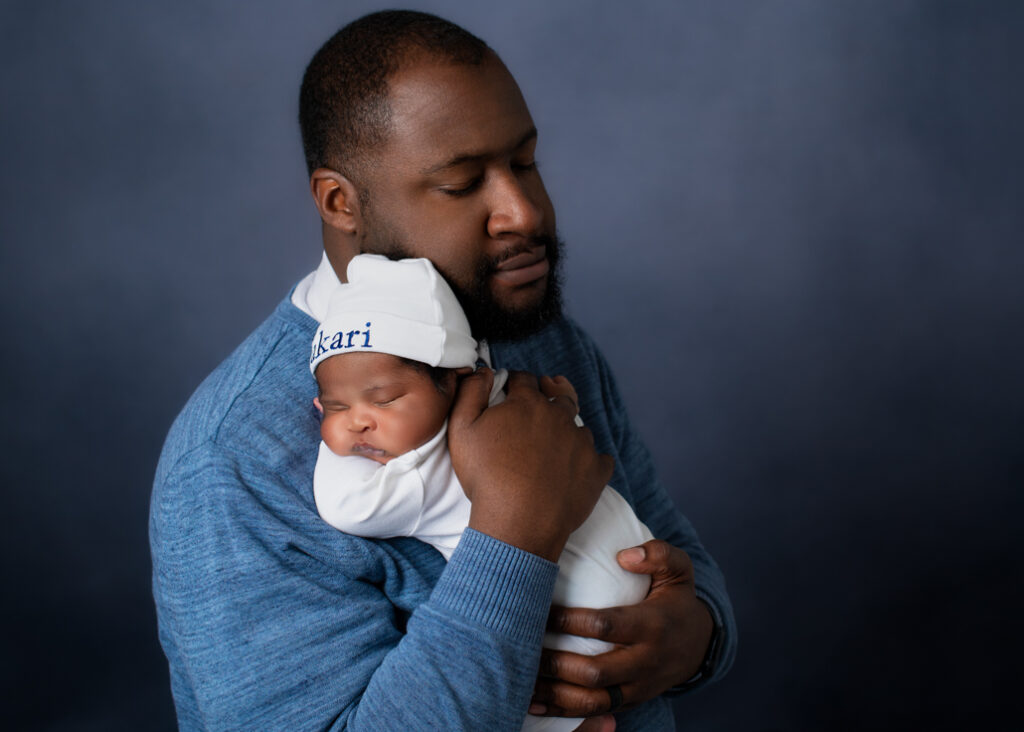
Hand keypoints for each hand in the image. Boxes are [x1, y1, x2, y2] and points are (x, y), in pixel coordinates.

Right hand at [448, 369, 612, 560]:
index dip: (516, 383)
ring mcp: (581, 443)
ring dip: (569, 432)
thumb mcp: (462, 429)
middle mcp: (559, 417)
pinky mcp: (596, 471)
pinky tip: (580, 468)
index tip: (511, 390)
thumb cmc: (486, 477)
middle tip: (541, 406)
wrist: (517, 523)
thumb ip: (470, 393)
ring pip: (579, 428)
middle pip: (559, 397)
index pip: (524, 379)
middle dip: (549, 397)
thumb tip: (483, 371)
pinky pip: (601, 459)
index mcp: (528, 403)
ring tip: (556, 446)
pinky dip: (592, 462)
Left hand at [531, 540, 713, 716]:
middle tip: (523, 647)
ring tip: (521, 679)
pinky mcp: (629, 702)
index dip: (569, 620)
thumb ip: (659, 554)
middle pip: (596, 672)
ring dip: (554, 694)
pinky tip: (532, 703)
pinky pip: (594, 713)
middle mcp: (645, 661)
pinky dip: (562, 712)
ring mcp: (637, 687)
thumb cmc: (677, 601)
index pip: (605, 626)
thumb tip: (624, 556)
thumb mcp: (679, 570)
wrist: (699, 645)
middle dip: (556, 664)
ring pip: (593, 701)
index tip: (541, 609)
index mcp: (652, 626)